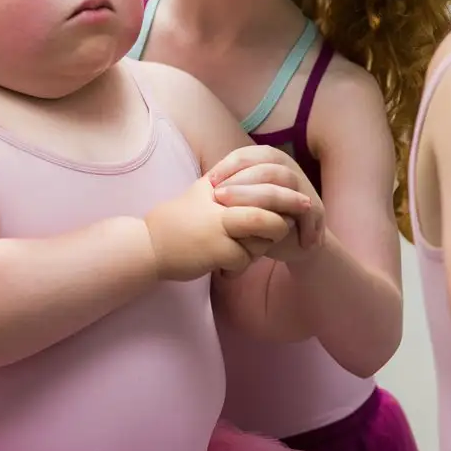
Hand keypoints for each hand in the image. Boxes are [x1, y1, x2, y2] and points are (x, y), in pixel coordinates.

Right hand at [145, 175, 308, 281]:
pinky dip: (238, 268)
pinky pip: (244, 261)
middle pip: (267, 213)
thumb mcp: (202, 194)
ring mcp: (219, 227)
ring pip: (260, 241)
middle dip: (285, 221)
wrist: (150, 246)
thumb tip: (260, 181)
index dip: (283, 195)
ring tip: (235, 253)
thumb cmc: (177, 223)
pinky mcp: (216, 250)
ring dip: (256, 252)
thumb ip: (228, 186)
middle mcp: (221, 205)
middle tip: (299, 219)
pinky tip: (222, 268)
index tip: (301, 198)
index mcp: (220, 189)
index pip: (261, 187)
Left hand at [207, 146, 325, 258]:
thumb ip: (229, 189)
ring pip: (283, 183)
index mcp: (268, 159)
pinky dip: (284, 216)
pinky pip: (301, 207)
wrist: (291, 242)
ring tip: (237, 212)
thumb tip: (201, 186)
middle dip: (240, 181)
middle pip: (264, 166)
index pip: (246, 155)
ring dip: (258, 196)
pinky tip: (265, 228)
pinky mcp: (314, 207)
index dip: (227, 166)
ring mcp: (303, 186)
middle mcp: (287, 168)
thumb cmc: (259, 216)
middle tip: (218, 197)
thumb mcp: (241, 201)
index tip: (208, 182)